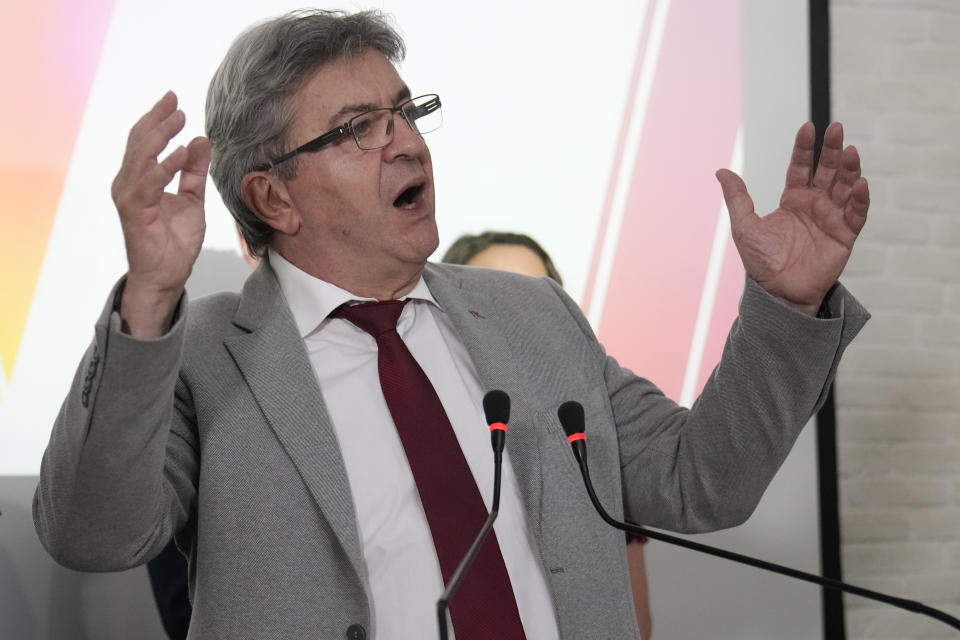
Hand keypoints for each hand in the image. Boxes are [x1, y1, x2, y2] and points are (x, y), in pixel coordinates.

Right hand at [111, 91, 210, 336]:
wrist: (167, 275)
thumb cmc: (175, 241)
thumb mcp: (193, 199)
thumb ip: (194, 171)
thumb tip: (201, 140)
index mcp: (139, 179)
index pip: (145, 141)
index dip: (158, 119)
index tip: (175, 100)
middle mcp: (128, 183)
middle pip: (140, 142)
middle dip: (158, 120)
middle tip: (176, 102)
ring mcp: (129, 197)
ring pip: (141, 157)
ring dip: (161, 136)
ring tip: (179, 119)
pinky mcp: (135, 212)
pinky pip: (150, 183)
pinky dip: (165, 166)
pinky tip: (181, 153)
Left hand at [716, 122, 868, 314]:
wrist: (776, 292)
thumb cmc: (761, 262)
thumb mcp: (744, 226)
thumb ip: (737, 198)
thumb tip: (721, 171)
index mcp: (793, 199)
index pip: (801, 167)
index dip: (805, 148)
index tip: (808, 127)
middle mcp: (815, 204)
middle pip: (827, 171)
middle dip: (831, 149)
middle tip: (835, 128)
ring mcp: (832, 218)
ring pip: (845, 187)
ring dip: (849, 169)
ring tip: (849, 151)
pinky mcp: (844, 235)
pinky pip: (856, 214)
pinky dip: (860, 200)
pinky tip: (859, 185)